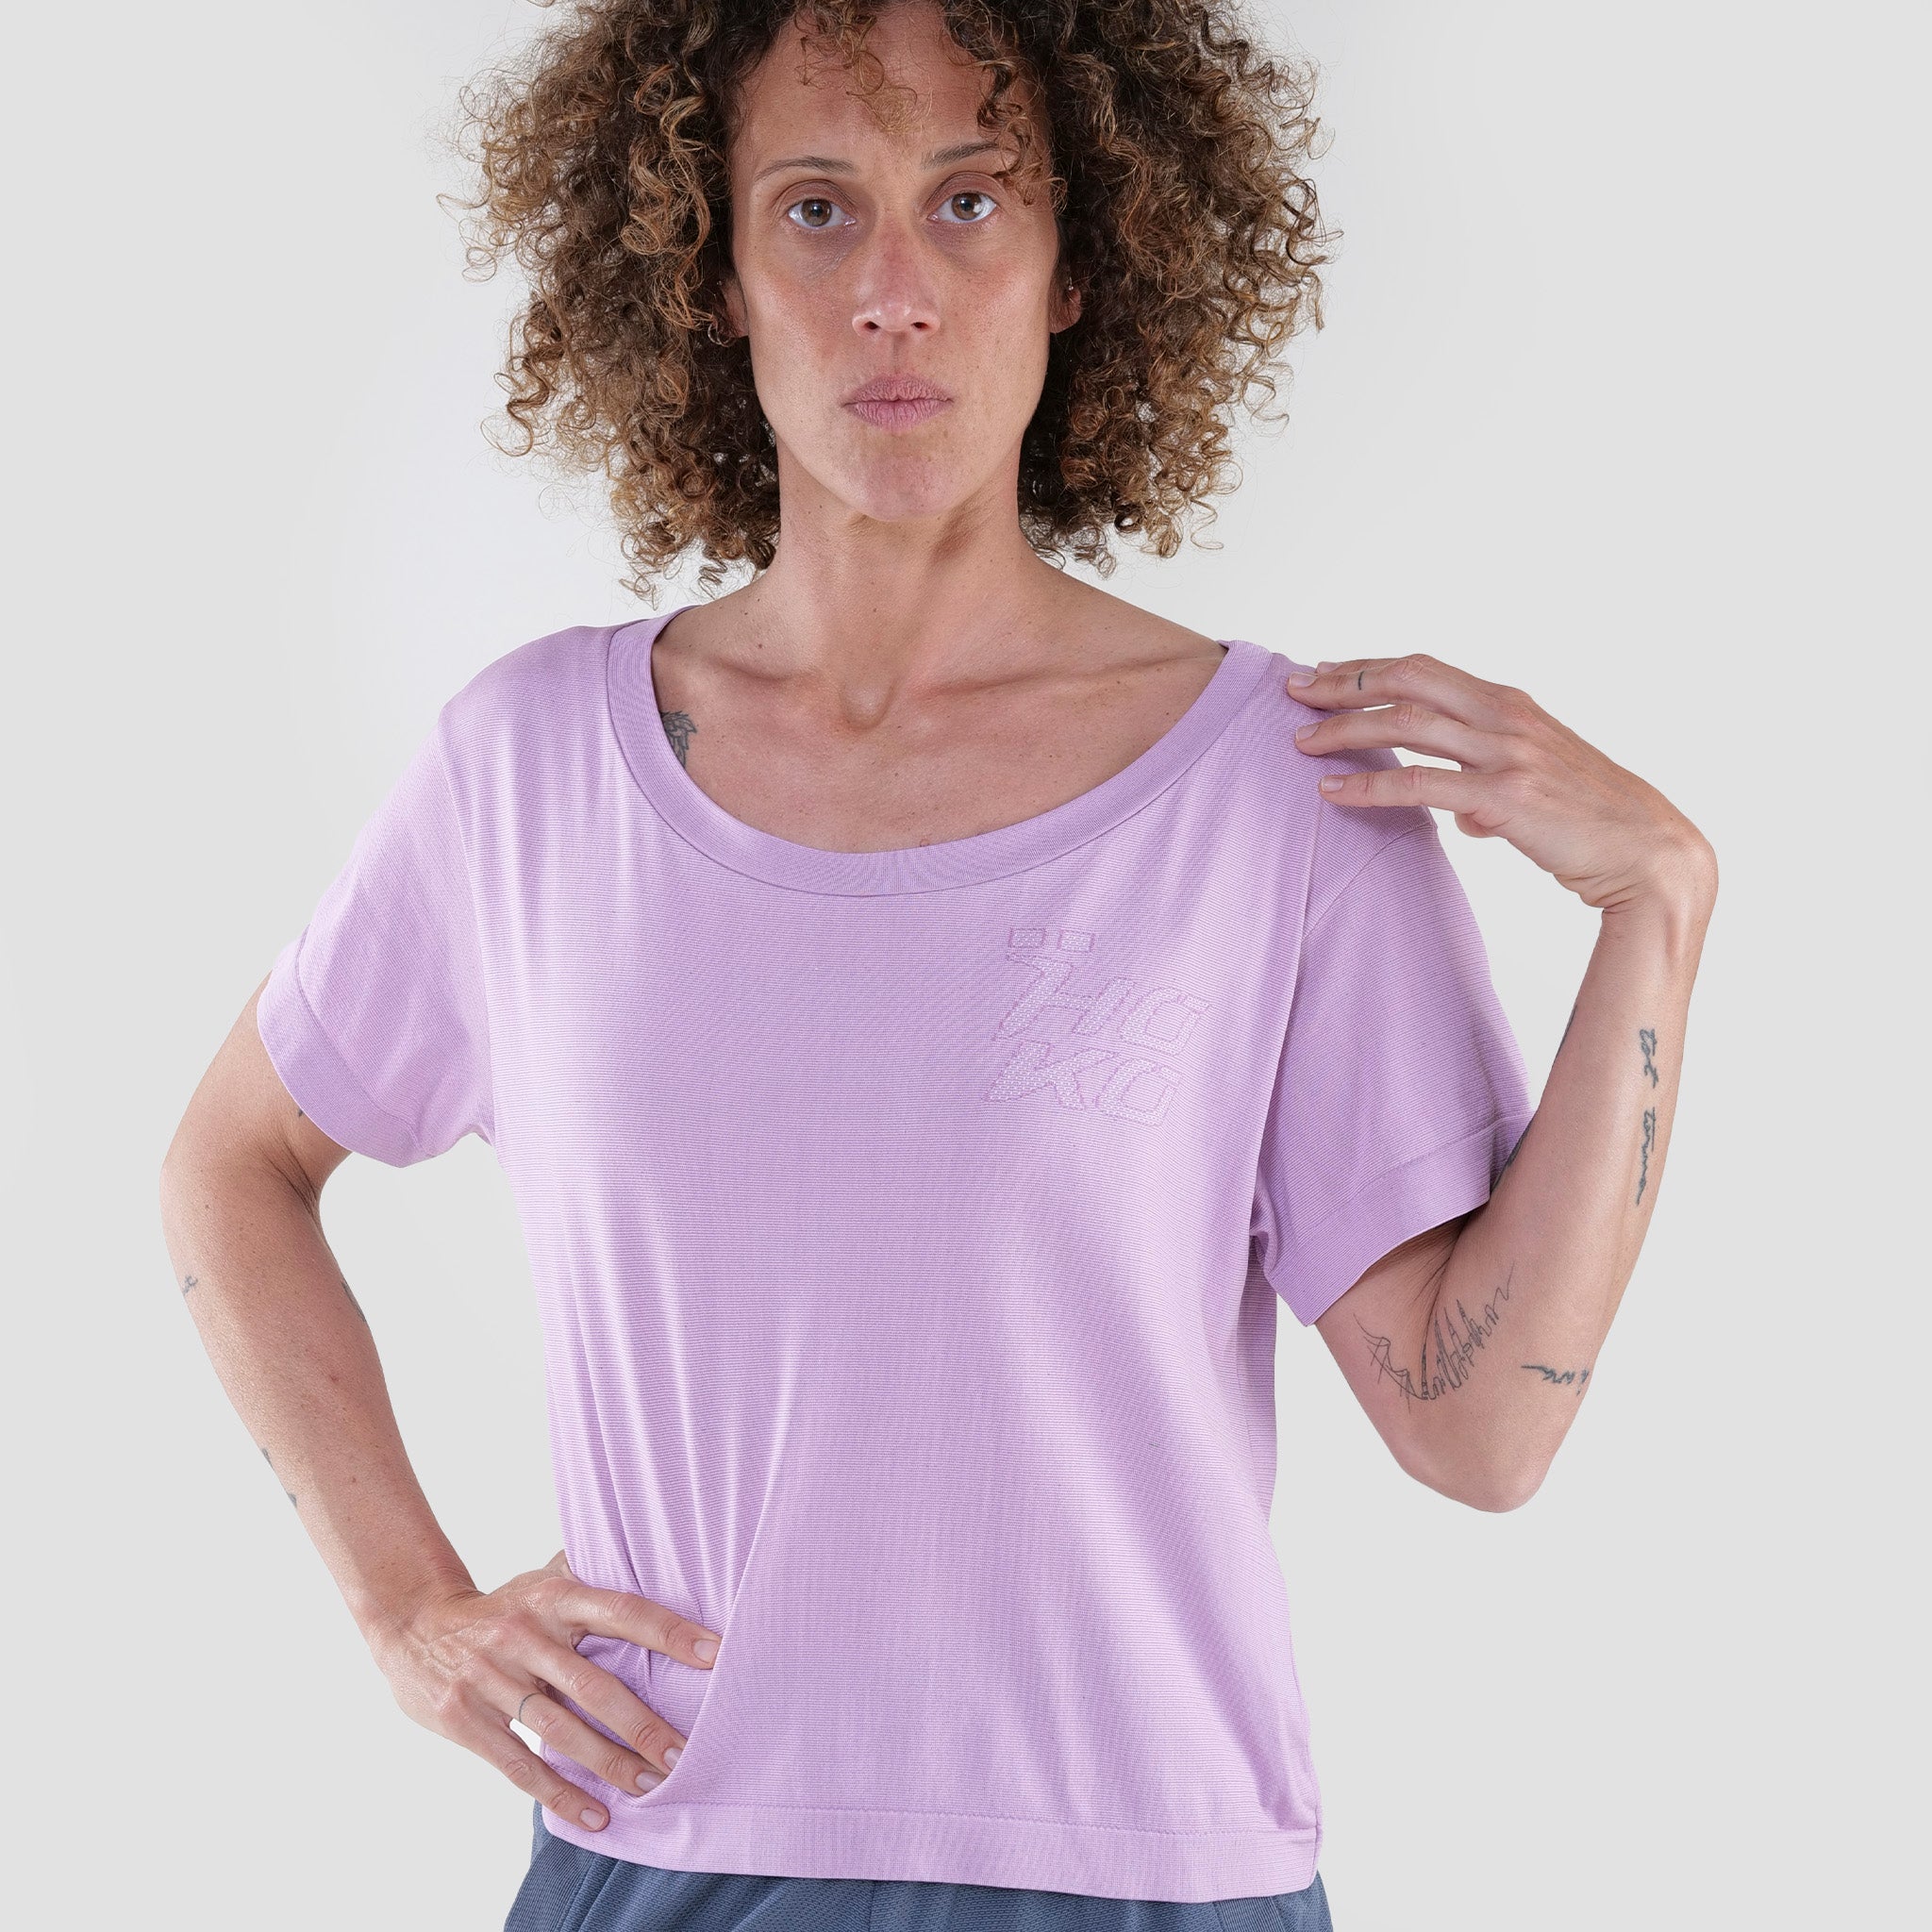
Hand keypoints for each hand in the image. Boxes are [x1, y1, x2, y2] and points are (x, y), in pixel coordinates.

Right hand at [368, 1550, 721, 1831]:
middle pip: (594, 1685)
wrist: (411, 1626)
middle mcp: (525, 1634)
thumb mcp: (539, 1581)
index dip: (669, 1633)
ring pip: (561, 1730)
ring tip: (652, 1786)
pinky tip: (595, 1814)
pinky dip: (559, 1793)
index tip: (716, 1655)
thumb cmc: (498, 1609)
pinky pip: (518, 1764)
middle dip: (643, 1723)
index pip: (621, 1611)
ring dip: (609, 1763)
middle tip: (686, 1753)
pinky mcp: (464, 1719)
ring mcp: (492, 1678)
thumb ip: (588, 1576)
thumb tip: (656, 1557)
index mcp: (553, 1596)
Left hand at [1287, 654, 1716, 914]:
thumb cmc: (1596, 824)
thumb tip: (1464, 814)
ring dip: (1345, 729)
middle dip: (1344, 681)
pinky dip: (1368, 784)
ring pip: (1407, 723)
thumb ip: (1495, 786)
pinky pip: (1420, 783)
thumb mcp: (1542, 785)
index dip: (1370, 666)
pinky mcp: (1504, 797)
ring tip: (1300, 741)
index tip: (1324, 670)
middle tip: (1295, 691)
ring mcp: (1507, 753)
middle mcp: (1507, 717)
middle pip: (1408, 680)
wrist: (1652, 854)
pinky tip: (1331, 792)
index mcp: (1513, 704)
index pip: (1426, 668)